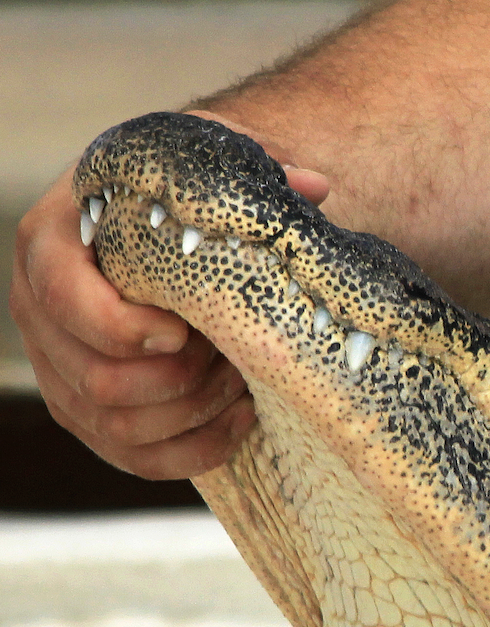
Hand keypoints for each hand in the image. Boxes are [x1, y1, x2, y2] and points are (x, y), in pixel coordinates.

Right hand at [10, 111, 327, 477]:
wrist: (164, 227)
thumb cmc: (181, 197)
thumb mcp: (206, 169)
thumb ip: (254, 170)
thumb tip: (314, 187)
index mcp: (52, 241)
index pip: (61, 297)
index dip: (123, 327)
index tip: (185, 331)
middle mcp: (39, 309)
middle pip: (96, 378)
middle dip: (180, 379)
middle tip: (234, 355)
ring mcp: (59, 366)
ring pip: (115, 425)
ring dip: (192, 413)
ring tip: (243, 381)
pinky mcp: (87, 411)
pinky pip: (133, 457)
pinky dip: (193, 450)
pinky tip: (241, 419)